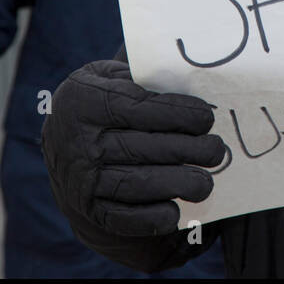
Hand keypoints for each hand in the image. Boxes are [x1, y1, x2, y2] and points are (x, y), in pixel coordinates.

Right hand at [41, 59, 224, 239]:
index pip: (138, 108)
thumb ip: (141, 71)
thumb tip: (188, 65)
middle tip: (215, 150)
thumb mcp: (109, 76)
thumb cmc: (104, 104)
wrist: (67, 150)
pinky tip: (176, 210)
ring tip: (205, 182)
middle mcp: (77, 141)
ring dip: (178, 184)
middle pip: (142, 148)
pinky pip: (124, 218)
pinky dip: (153, 217)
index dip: (178, 113)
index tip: (207, 118)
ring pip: (137, 184)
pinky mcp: (90, 210)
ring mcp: (81, 179)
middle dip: (188, 150)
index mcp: (82, 100)